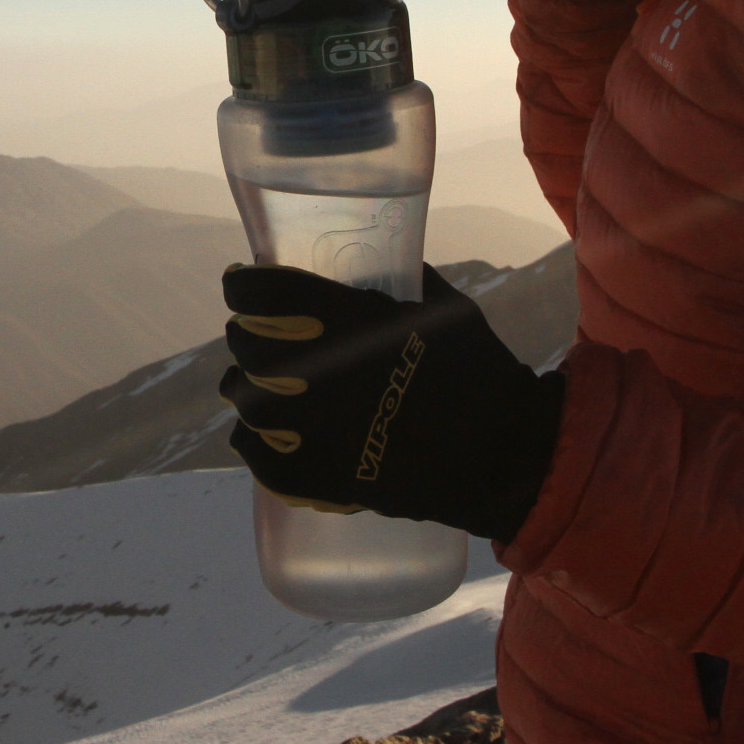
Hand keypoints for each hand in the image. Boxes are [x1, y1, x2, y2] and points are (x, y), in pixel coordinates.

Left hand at [218, 262, 564, 541]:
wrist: (501, 454)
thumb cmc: (478, 372)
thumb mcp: (441, 308)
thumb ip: (399, 284)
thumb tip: (375, 268)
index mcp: (347, 321)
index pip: (263, 293)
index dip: (244, 284)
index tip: (242, 283)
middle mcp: (318, 372)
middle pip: (248, 344)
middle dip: (248, 333)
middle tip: (260, 335)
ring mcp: (312, 429)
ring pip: (247, 398)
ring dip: (249, 385)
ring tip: (261, 384)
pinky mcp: (316, 476)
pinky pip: (258, 455)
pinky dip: (255, 440)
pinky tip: (265, 432)